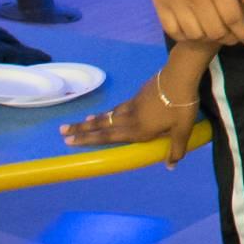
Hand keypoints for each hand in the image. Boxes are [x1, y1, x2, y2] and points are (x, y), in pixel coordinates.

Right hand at [59, 68, 200, 166]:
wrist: (179, 76)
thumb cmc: (181, 106)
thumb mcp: (182, 130)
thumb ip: (175, 149)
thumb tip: (170, 167)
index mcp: (138, 130)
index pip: (107, 137)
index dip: (89, 140)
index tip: (70, 142)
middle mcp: (130, 119)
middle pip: (101, 126)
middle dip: (81, 130)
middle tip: (62, 131)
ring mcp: (133, 105)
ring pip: (108, 115)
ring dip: (93, 120)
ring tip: (81, 123)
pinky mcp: (138, 95)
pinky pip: (119, 107)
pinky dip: (109, 111)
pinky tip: (108, 113)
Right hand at [139, 0, 243, 44]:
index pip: (233, 18)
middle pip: (215, 31)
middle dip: (229, 38)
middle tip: (234, 36)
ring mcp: (175, 1)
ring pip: (194, 34)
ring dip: (208, 38)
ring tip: (215, 33)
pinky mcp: (159, 2)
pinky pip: (172, 30)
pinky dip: (185, 36)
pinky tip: (194, 31)